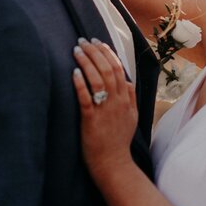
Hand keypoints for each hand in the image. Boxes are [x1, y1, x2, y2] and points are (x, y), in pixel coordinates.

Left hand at [72, 39, 137, 182]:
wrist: (113, 164)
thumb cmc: (119, 141)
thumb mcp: (132, 117)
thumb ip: (131, 97)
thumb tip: (128, 81)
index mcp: (126, 99)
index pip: (118, 68)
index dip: (107, 52)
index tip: (96, 42)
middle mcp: (118, 102)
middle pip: (107, 69)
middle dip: (94, 52)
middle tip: (82, 41)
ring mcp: (105, 110)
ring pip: (97, 79)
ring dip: (86, 62)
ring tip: (76, 51)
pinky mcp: (91, 120)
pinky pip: (86, 98)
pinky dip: (80, 83)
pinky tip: (74, 72)